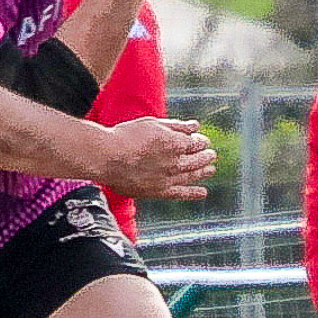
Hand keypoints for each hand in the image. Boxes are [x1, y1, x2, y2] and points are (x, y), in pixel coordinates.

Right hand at [100, 117, 215, 201]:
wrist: (107, 157)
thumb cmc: (126, 137)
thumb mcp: (152, 124)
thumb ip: (176, 126)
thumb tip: (195, 126)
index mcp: (176, 143)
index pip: (197, 142)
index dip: (202, 140)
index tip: (201, 140)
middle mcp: (176, 162)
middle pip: (198, 159)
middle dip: (206, 155)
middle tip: (210, 154)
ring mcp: (168, 178)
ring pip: (192, 175)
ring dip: (204, 171)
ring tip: (210, 169)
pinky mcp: (158, 191)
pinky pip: (180, 193)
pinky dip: (193, 193)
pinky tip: (203, 193)